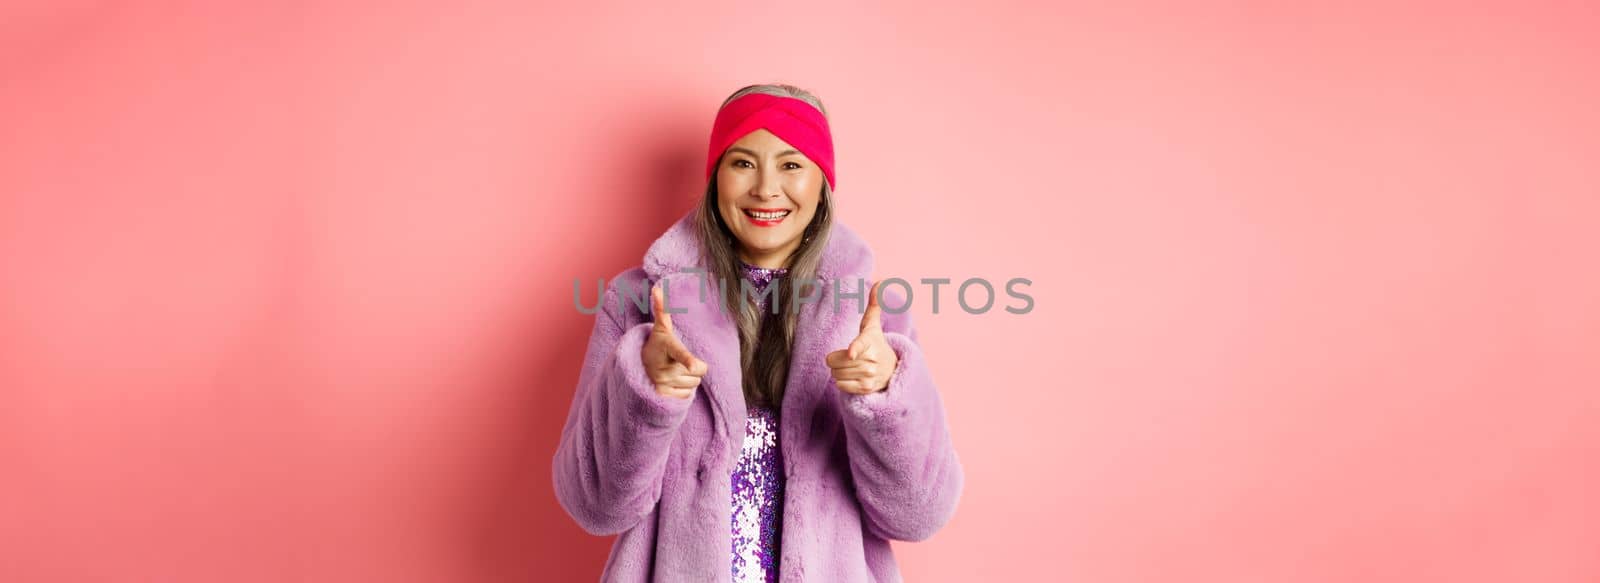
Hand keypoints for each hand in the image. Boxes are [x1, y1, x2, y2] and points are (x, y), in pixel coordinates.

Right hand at [642, 282, 706, 398]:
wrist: (637, 367)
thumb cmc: (657, 345)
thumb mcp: (660, 329)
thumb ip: (661, 310)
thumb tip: (657, 288)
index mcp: (668, 348)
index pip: (680, 353)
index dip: (688, 360)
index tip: (694, 365)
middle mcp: (665, 366)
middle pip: (699, 372)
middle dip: (693, 368)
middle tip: (678, 362)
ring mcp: (663, 382)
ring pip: (694, 384)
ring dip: (688, 379)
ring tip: (674, 371)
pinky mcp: (663, 395)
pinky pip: (687, 395)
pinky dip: (683, 391)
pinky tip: (672, 383)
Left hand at [827, 280, 898, 394]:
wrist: (891, 369)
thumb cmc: (875, 343)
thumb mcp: (873, 325)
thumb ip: (874, 304)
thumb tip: (880, 281)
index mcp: (870, 342)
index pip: (859, 345)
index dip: (854, 350)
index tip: (851, 353)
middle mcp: (871, 360)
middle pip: (834, 362)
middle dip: (836, 360)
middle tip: (850, 357)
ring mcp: (869, 376)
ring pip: (836, 374)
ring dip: (839, 371)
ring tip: (852, 367)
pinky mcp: (866, 389)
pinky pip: (840, 386)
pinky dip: (842, 383)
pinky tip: (854, 378)